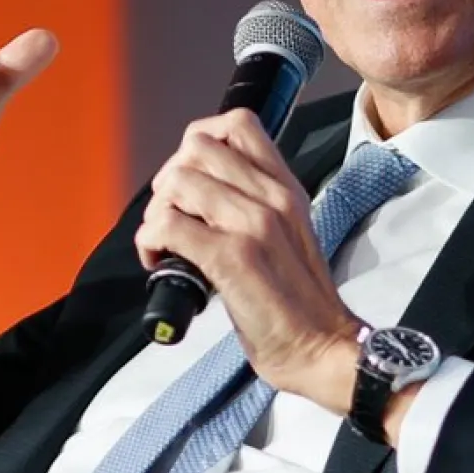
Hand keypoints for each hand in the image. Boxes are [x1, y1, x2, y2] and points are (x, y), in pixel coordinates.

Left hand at [133, 110, 359, 405]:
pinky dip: (150, 242)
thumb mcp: (291, 235)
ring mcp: (252, 225)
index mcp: (285, 189)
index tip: (192, 182)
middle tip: (173, 218)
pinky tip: (159, 262)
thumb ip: (257, 206)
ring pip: (176, 182)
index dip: (200, 143)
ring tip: (166, 245)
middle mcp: (271, 198)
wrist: (323, 349)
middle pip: (195, 146)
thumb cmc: (301, 305)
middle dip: (170, 180)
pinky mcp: (232, 258)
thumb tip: (203, 195)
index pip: (238, 123)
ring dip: (157, 212)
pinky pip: (168, 224)